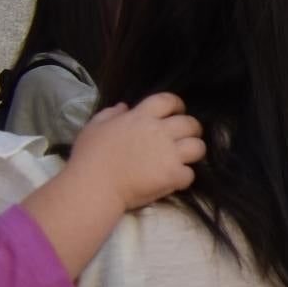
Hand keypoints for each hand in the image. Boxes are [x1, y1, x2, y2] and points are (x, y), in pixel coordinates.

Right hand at [68, 94, 202, 210]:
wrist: (92, 186)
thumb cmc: (89, 157)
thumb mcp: (94, 128)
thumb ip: (110, 115)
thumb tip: (123, 107)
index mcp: (140, 117)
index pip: (168, 100)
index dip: (177, 104)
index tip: (176, 112)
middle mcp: (159, 132)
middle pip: (190, 123)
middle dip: (192, 129)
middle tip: (185, 138)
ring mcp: (169, 153)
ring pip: (198, 147)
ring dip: (194, 152)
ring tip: (185, 158)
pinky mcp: (173, 174)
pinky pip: (190, 174)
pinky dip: (184, 178)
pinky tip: (174, 180)